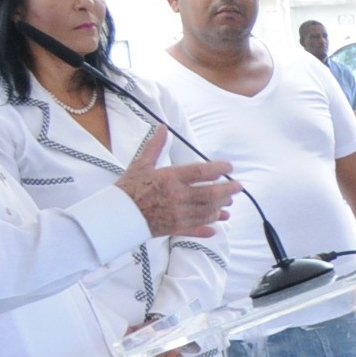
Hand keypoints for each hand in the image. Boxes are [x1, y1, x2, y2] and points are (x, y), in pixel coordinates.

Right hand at [115, 126, 236, 238]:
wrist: (116, 214)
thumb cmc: (129, 187)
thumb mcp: (141, 164)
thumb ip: (155, 146)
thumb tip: (162, 127)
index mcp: (169, 179)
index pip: (200, 172)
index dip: (218, 168)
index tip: (229, 166)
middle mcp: (177, 197)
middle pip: (210, 194)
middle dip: (228, 190)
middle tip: (239, 186)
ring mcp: (177, 215)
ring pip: (207, 212)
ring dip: (221, 207)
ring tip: (228, 202)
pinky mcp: (175, 228)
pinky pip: (196, 229)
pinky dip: (208, 227)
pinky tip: (217, 226)